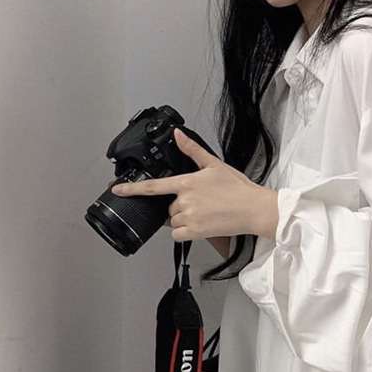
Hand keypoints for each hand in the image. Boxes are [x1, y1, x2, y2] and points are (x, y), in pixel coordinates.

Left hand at [110, 128, 271, 242]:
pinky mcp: (196, 232)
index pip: (153, 186)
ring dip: (183, 220)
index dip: (132, 189)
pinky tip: (199, 226)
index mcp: (186, 182)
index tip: (118, 190)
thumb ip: (192, 150)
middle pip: (168, 208)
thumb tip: (178, 135)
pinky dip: (185, 233)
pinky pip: (179, 236)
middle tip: (199, 205)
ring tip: (203, 215)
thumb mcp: (214, 165)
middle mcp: (185, 201)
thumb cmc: (238, 189)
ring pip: (174, 222)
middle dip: (178, 207)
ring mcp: (190, 217)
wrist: (253, 209)